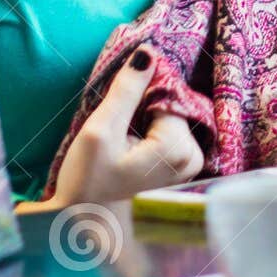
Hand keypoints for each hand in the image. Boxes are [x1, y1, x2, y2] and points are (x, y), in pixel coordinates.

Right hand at [31, 47, 203, 210]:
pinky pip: (171, 133)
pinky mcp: (181, 171)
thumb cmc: (87, 183)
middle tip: (119, 124)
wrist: (82, 224)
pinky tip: (131, 141)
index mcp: (179, 150)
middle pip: (173, 106)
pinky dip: (153, 128)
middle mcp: (194, 159)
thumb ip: (126, 91)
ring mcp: (190, 167)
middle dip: (147, 104)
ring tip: (122, 135)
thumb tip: (148, 52)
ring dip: (148, 116)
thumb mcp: (100, 132)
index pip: (169, 96)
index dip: (143, 90)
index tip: (120, 101)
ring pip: (171, 118)